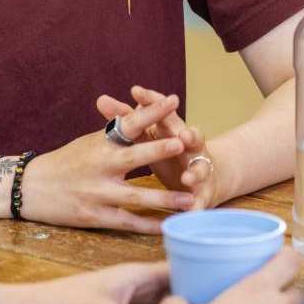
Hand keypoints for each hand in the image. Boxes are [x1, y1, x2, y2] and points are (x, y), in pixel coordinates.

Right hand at [22, 94, 194, 232]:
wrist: (31, 189)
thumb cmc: (66, 161)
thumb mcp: (89, 141)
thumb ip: (117, 132)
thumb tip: (143, 110)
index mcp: (100, 143)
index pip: (129, 123)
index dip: (151, 112)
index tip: (173, 100)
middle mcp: (99, 167)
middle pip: (134, 158)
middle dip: (159, 150)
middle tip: (184, 143)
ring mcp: (97, 194)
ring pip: (136, 197)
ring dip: (165, 199)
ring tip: (192, 199)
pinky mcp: (95, 217)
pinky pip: (127, 223)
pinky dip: (148, 225)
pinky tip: (168, 226)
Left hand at [97, 86, 221, 209]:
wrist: (201, 172)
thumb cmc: (167, 147)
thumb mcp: (148, 133)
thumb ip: (127, 119)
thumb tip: (99, 100)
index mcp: (174, 128)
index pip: (164, 111)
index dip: (152, 101)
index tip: (136, 92)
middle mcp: (190, 145)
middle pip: (191, 137)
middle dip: (188, 136)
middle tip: (182, 135)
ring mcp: (199, 168)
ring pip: (199, 169)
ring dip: (194, 173)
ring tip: (186, 178)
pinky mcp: (203, 192)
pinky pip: (200, 201)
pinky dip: (197, 206)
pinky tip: (192, 212)